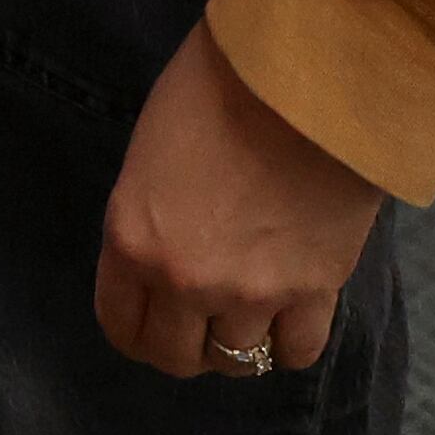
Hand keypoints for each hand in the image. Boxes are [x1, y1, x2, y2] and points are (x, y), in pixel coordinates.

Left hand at [94, 21, 385, 377]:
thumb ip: (150, 215)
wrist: (305, 73)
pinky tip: (292, 315)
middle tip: (204, 319)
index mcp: (131, 239)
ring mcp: (250, 292)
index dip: (138, 331)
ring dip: (240, 341)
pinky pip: (297, 351)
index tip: (154, 321)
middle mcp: (183, 280)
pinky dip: (291, 342)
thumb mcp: (152, 148)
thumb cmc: (219, 84)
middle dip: (186, 344)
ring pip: (237, 361)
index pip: (121, 326)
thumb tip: (166, 248)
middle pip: (176, 357)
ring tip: (252, 310)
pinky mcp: (313, 290)